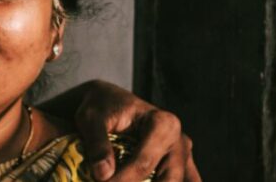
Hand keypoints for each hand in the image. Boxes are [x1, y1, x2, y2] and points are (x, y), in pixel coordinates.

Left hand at [74, 80, 199, 181]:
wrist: (109, 102)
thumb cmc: (101, 107)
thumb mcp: (91, 118)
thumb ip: (97, 145)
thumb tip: (103, 175)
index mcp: (163, 124)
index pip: (143, 163)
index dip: (121, 181)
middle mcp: (179, 141)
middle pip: (168, 180)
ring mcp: (184, 157)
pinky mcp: (183, 168)